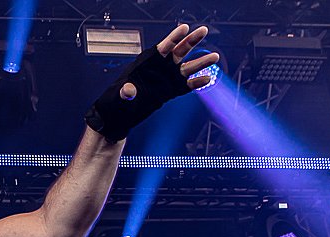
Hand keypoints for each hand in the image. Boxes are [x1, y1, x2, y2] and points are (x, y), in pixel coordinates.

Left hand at [85, 24, 220, 142]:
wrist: (120, 115)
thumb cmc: (116, 100)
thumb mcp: (119, 95)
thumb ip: (126, 91)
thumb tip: (129, 91)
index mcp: (147, 63)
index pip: (163, 47)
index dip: (173, 37)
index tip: (184, 28)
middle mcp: (160, 68)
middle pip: (179, 52)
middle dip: (191, 41)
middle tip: (203, 30)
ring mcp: (167, 79)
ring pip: (187, 68)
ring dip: (200, 63)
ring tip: (214, 57)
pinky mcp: (170, 92)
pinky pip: (186, 86)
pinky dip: (196, 83)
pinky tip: (207, 78)